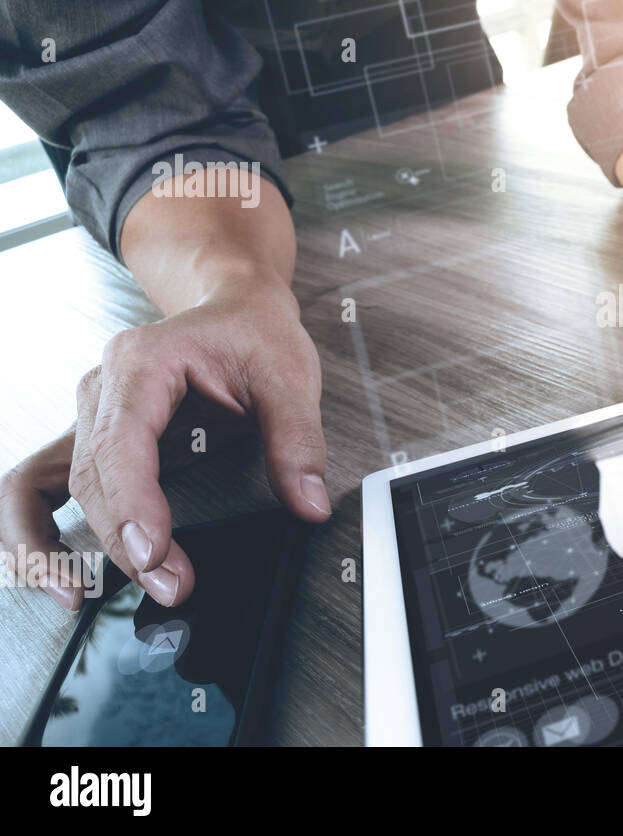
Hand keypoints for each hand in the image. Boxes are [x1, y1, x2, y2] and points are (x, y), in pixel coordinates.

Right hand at [0, 273, 329, 609]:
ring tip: (76, 595)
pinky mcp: (92, 439)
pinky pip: (35, 485)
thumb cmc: (254, 333)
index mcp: (143, 362)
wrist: (234, 307)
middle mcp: (103, 388)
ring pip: (48, 484)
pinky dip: (32, 530)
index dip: (133, 504)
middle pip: (90, 475)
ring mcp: (90, 414)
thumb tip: (309, 502)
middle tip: (169, 586)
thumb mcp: (291, 376)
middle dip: (121, 541)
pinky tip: (56, 573)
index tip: (153, 553)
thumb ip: (298, 440)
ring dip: (51, 543)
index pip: (122, 442)